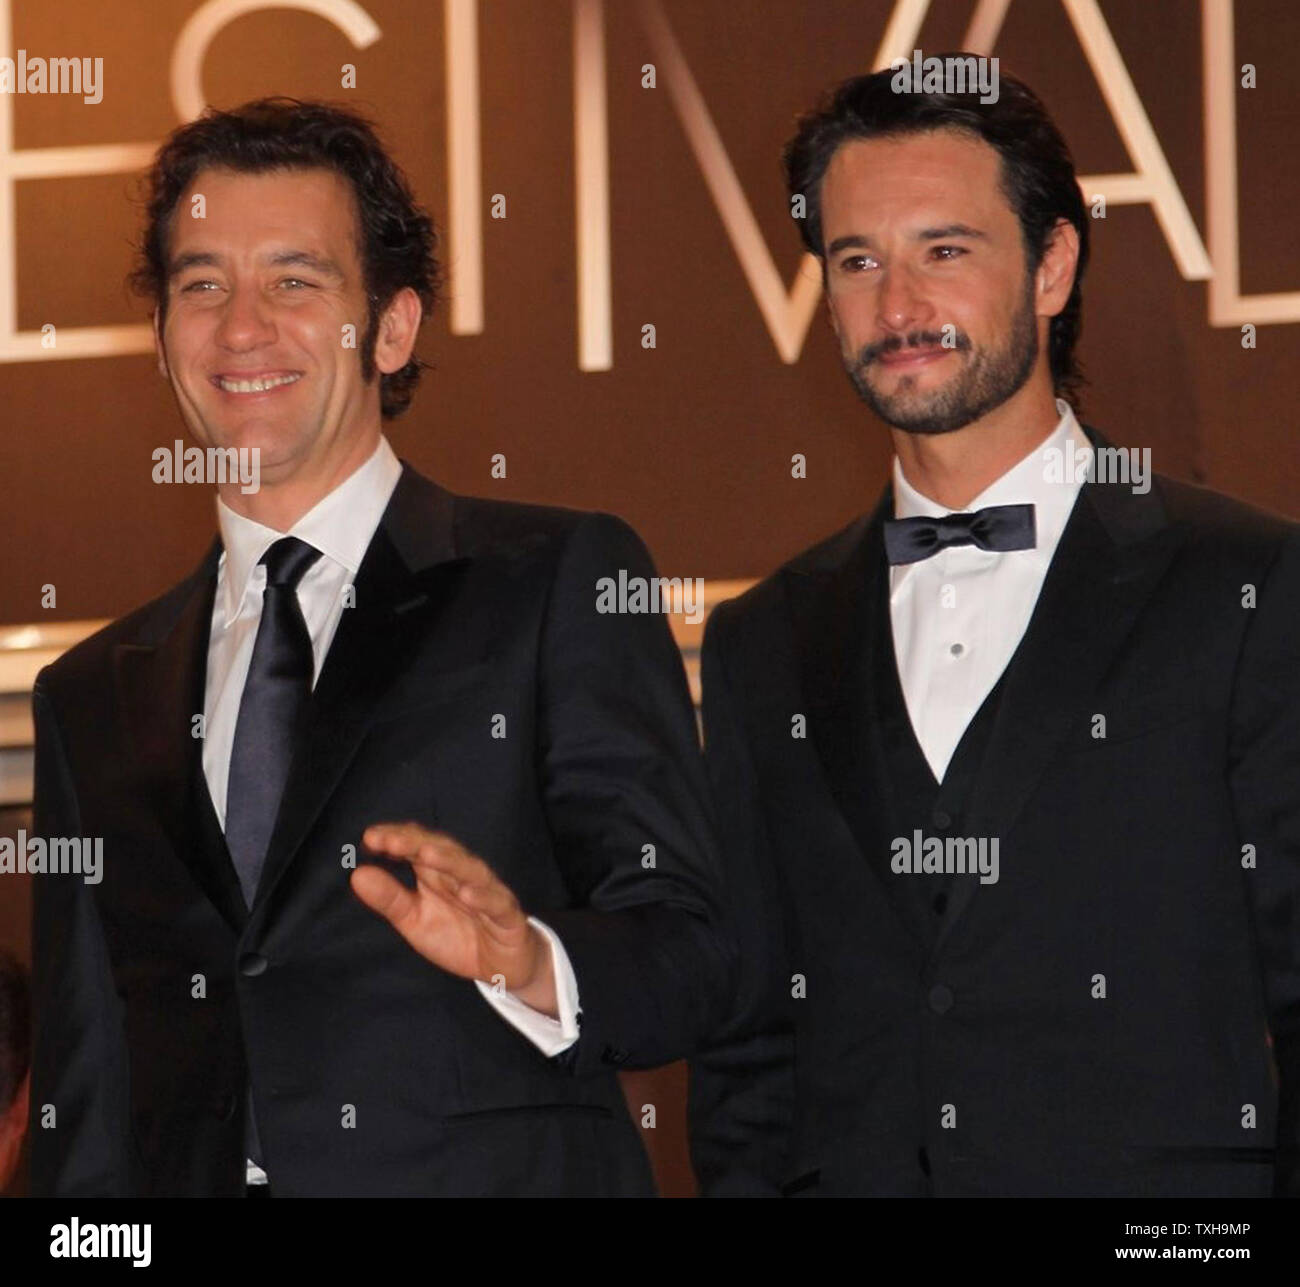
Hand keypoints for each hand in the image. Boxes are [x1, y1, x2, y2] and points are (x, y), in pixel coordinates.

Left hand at [351, 822, 557, 1016]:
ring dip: (449, 861)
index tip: (370, 838)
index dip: (397, 839)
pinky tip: (468, 894)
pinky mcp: (507, 916)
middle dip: (416, 843)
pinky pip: (497, 903)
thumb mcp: (415, 921)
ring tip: (426, 854)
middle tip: (390, 841)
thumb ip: (389, 898)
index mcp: (439, 873)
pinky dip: (484, 897)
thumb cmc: (458, 936)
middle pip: (443, 851)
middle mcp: (463, 876)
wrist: (500, 965)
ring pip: (471, 871)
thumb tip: (357, 875)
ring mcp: (487, 893)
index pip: (418, 846)